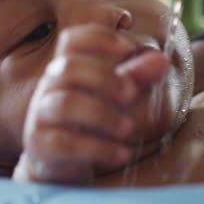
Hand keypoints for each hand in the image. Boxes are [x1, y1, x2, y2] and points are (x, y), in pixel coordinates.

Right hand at [13, 25, 168, 183]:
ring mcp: (42, 116)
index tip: (129, 48)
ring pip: (66, 105)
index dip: (100, 39)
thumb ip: (139, 77)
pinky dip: (98, 149)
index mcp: (69, 67)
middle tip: (131, 93)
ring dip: (102, 114)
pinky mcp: (42, 147)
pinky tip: (121, 154)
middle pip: (69, 67)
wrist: (63, 164)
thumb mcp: (120, 96)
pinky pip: (64, 144)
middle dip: (104, 78)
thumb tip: (161, 60)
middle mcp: (50, 87)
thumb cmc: (94, 121)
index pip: (74, 40)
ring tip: (128, 128)